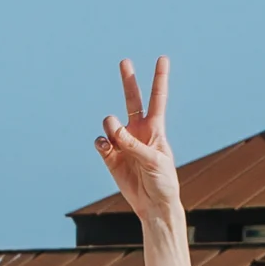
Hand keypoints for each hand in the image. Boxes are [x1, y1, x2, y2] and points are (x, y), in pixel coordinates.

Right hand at [95, 56, 182, 225]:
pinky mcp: (111, 156)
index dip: (159, 79)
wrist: (153, 206)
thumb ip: (132, 143)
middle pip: (131, 100)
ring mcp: (123, 143)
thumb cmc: (163, 183)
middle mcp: (138, 131)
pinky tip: (105, 146)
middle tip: (124, 61)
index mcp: (155, 129)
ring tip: (113, 136)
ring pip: (111, 124)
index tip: (162, 59)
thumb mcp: (154, 161)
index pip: (157, 99)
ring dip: (110, 127)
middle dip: (128, 81)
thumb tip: (109, 124)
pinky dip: (101, 143)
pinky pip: (101, 142)